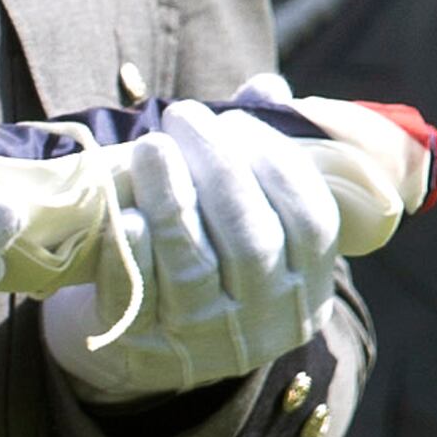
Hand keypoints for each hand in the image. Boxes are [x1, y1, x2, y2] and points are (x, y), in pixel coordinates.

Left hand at [42, 104, 349, 405]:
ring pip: (194, 267)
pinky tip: (124, 213)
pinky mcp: (144, 347)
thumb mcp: (244, 212)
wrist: (138, 341)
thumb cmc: (205, 253)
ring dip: (172, 200)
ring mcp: (204, 340)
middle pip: (254, 242)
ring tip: (150, 147)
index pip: (311, 223)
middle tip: (184, 114)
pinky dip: (133, 252)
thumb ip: (259, 151)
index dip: (277, 165)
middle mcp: (264, 318)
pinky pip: (140, 296)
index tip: (236, 119)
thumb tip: (268, 88)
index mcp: (306, 283)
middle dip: (221, 169)